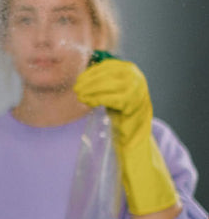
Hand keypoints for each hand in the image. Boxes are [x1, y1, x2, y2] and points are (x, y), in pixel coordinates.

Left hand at [74, 59, 177, 215]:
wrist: (134, 153)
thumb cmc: (117, 127)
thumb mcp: (107, 102)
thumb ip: (99, 88)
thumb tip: (80, 78)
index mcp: (133, 78)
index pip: (111, 65)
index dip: (93, 71)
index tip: (78, 80)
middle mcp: (140, 85)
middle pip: (114, 72)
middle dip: (91, 80)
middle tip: (76, 89)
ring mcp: (142, 98)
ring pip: (117, 83)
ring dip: (95, 88)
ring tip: (81, 97)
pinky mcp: (139, 111)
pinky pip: (121, 99)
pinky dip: (103, 98)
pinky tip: (91, 103)